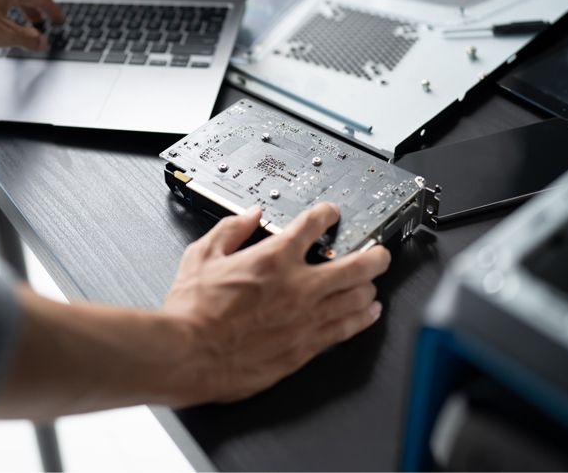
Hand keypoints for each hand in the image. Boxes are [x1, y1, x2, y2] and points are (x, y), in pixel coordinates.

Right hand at [162, 202, 389, 404]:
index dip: (326, 215)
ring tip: (374, 281)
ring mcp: (305, 318)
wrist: (188, 354)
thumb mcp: (201, 255)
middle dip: (373, 254)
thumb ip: (230, 230)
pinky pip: (346, 330)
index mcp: (272, 258)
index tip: (330, 214)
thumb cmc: (192, 310)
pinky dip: (362, 318)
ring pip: (356, 297)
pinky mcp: (305, 347)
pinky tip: (368, 314)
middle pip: (354, 265)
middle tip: (379, 252)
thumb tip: (249, 216)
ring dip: (369, 286)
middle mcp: (297, 286)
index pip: (312, 226)